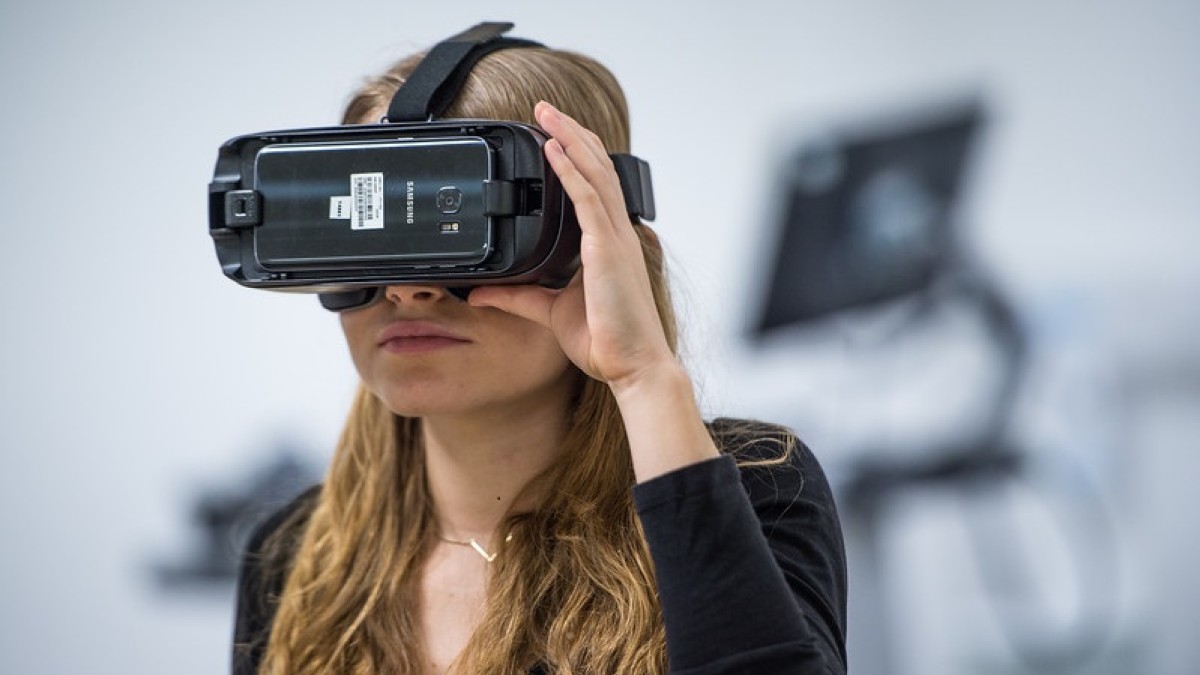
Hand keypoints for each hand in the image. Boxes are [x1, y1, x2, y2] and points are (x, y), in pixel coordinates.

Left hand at [467, 102, 674, 392]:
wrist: (632, 366)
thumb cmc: (606, 342)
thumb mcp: (549, 312)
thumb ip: (517, 297)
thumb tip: (481, 293)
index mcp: (608, 245)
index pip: (596, 186)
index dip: (578, 155)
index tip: (554, 135)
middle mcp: (615, 235)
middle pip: (597, 168)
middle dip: (572, 134)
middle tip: (546, 110)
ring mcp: (614, 239)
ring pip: (594, 173)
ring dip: (570, 139)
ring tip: (547, 114)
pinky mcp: (607, 250)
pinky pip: (587, 199)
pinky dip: (571, 170)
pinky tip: (554, 149)